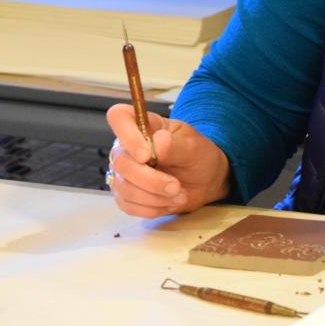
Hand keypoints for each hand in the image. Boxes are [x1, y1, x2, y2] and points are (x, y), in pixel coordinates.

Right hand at [105, 104, 232, 217]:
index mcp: (145, 126)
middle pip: (121, 162)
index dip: (127, 135)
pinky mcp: (126, 195)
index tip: (147, 154)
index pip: (119, 117)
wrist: (205, 181)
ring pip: (124, 187)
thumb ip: (176, 145)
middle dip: (150, 179)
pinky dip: (152, 208)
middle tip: (175, 186)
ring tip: (178, 194)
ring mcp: (125, 172)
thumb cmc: (198, 156)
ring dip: (155, 196)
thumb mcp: (195, 147)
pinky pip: (129, 205)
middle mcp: (129, 148)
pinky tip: (168, 202)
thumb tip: (158, 142)